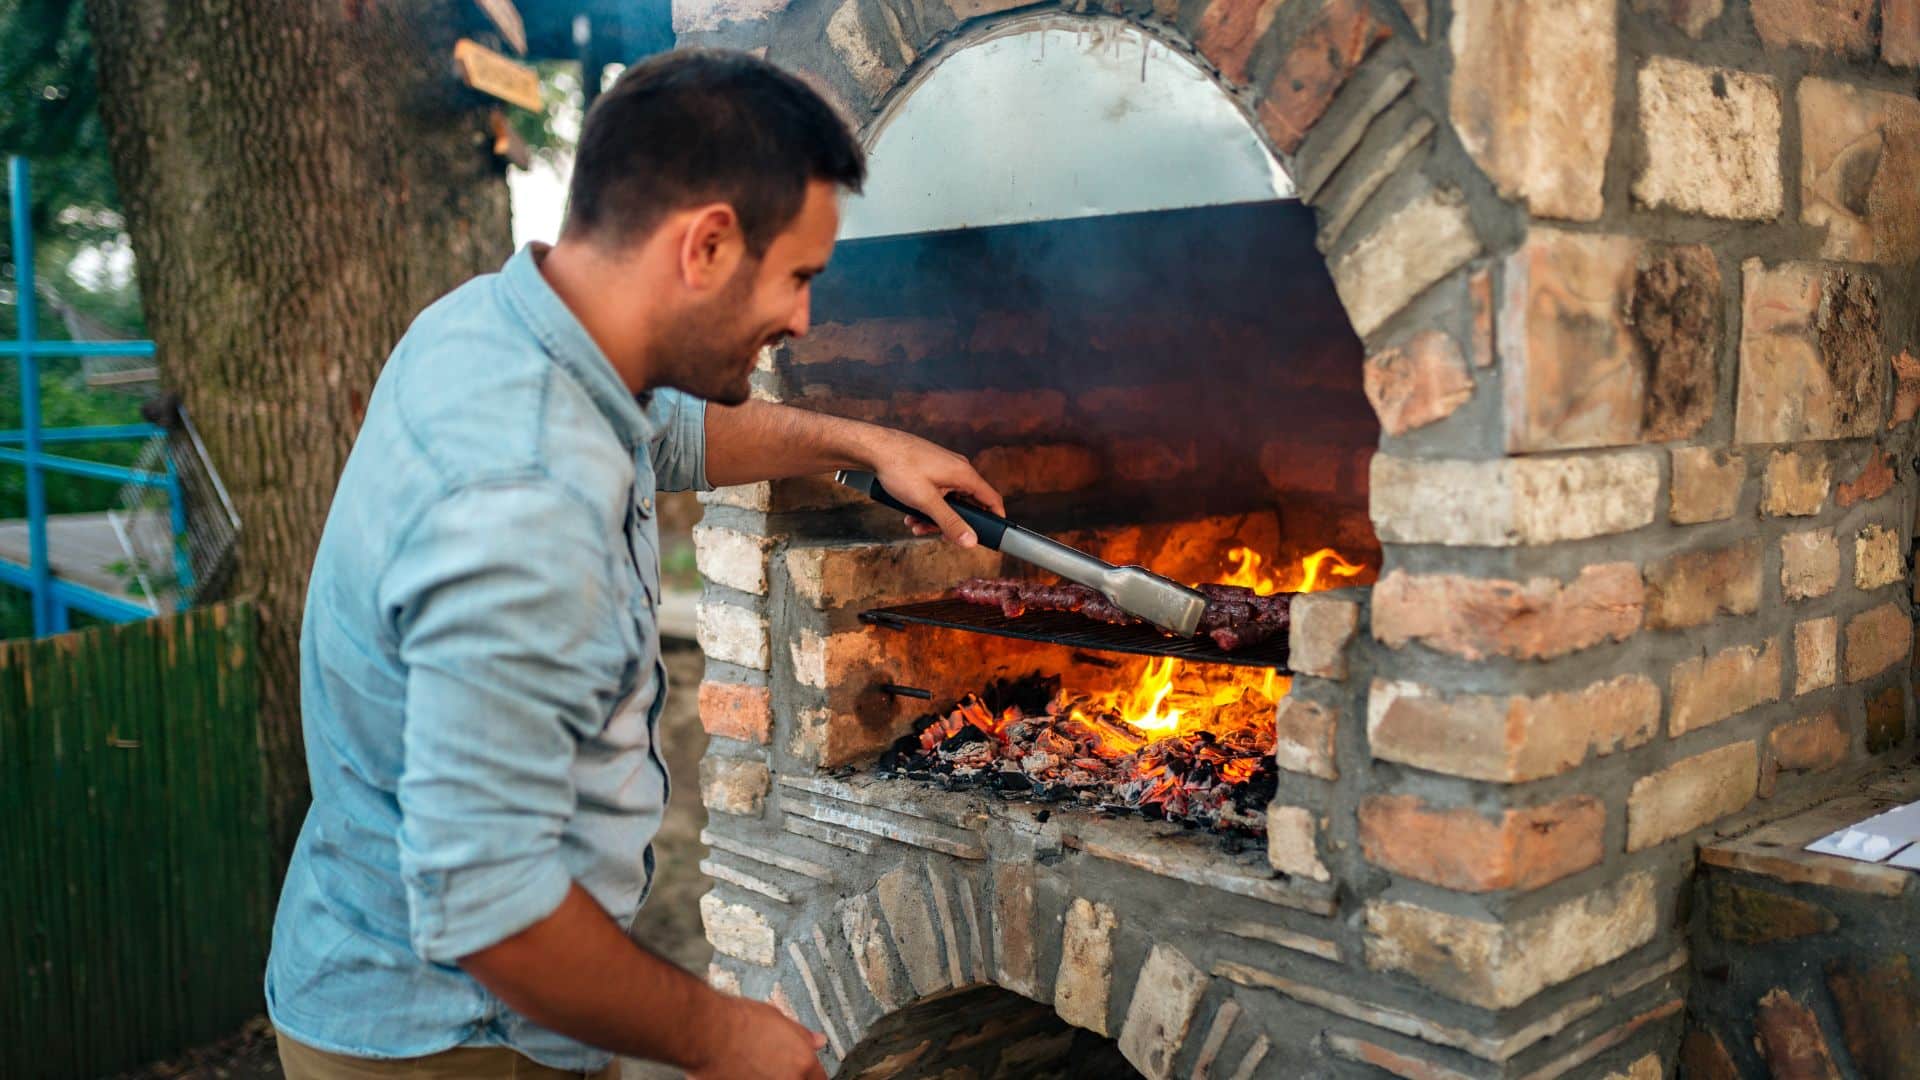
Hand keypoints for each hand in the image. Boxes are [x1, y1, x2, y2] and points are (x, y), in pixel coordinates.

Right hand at [687, 995, 828, 1079]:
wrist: (708, 1033)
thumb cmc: (738, 1023)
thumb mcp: (778, 1019)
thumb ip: (802, 1036)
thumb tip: (817, 1041)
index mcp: (802, 1064)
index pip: (819, 1079)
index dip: (810, 1073)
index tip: (803, 1071)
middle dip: (788, 1076)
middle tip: (771, 1066)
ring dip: (767, 1077)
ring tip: (753, 1067)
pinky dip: (749, 1079)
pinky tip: (741, 1072)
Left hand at [865, 431, 1005, 547]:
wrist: (875, 447)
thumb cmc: (900, 467)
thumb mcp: (926, 502)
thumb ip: (950, 523)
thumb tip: (971, 541)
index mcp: (964, 474)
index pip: (991, 499)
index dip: (995, 519)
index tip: (991, 536)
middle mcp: (958, 469)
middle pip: (968, 504)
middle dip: (952, 523)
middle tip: (938, 535)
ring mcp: (944, 468)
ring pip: (949, 501)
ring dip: (935, 517)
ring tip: (915, 525)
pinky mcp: (932, 469)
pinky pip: (937, 493)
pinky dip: (927, 506)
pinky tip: (910, 514)